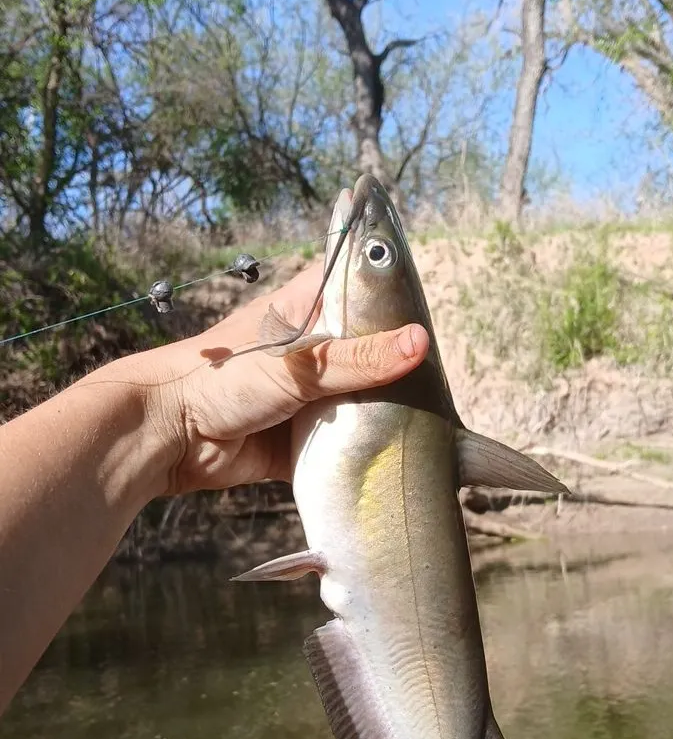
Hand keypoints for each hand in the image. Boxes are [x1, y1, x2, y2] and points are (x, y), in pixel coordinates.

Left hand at [126, 264, 428, 494]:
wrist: (168, 437)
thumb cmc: (222, 379)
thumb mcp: (296, 365)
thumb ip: (358, 359)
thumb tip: (420, 344)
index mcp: (305, 309)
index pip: (357, 286)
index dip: (390, 294)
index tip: (428, 311)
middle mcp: (311, 348)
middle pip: (368, 347)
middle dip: (397, 362)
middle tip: (440, 377)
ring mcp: (309, 393)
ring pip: (360, 395)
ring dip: (383, 407)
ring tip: (432, 416)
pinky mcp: (305, 434)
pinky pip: (344, 438)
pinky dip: (363, 446)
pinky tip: (398, 452)